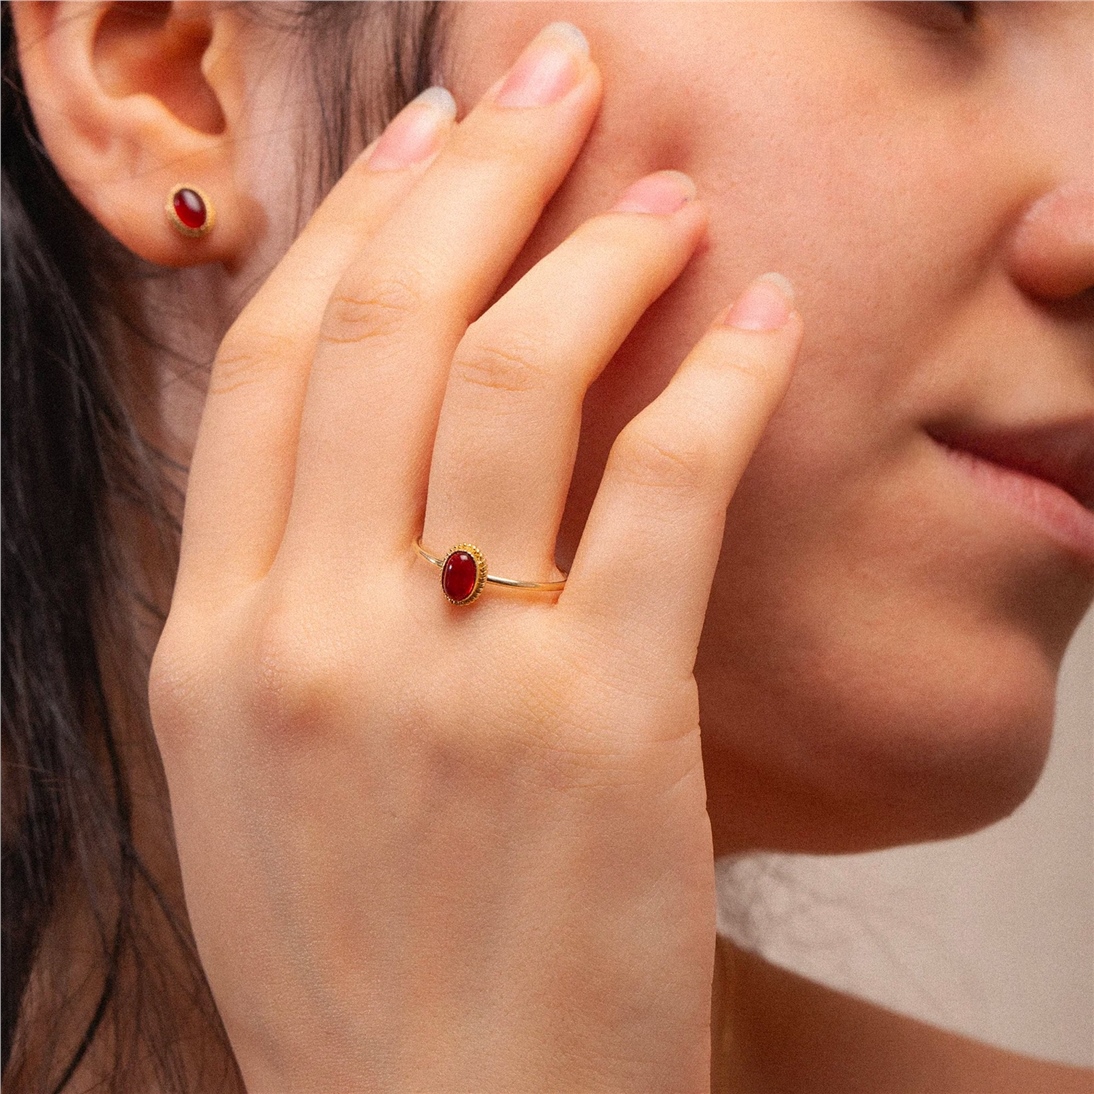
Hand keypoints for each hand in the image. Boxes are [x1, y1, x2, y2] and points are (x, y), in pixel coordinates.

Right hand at [150, 23, 801, 1093]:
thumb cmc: (359, 958)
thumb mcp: (259, 772)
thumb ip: (285, 601)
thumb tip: (355, 442)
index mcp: (213, 643)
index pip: (268, 363)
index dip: (352, 224)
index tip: (425, 141)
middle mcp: (310, 635)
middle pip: (385, 329)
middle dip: (476, 174)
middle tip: (550, 80)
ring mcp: (452, 678)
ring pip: (516, 380)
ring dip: (602, 251)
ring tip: (668, 191)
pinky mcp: (602, 725)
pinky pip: (662, 492)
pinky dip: (720, 382)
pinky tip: (764, 319)